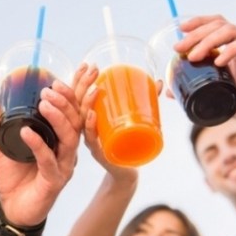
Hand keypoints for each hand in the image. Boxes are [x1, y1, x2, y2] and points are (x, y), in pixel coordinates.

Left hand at [0, 73, 81, 225]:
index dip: (72, 95)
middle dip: (66, 102)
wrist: (14, 210)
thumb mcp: (2, 147)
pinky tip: (26, 132)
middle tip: (49, 89)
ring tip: (44, 103)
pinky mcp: (54, 181)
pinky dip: (38, 144)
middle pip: (76, 122)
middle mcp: (66, 151)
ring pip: (69, 138)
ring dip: (58, 118)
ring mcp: (63, 166)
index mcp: (59, 139)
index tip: (58, 79)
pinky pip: (49, 160)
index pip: (72, 113)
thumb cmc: (15, 177)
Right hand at [72, 63, 137, 181]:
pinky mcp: (99, 153)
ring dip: (85, 103)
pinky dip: (91, 128)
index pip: (77, 96)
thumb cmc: (127, 142)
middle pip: (76, 104)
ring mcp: (91, 140)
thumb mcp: (132, 119)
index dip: (78, 80)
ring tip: (94, 90)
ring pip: (81, 120)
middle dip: (81, 85)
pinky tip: (92, 116)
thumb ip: (145, 101)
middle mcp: (85, 129)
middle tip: (93, 70)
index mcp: (88, 118)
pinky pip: (91, 140)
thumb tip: (159, 81)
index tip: (85, 64)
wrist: (126, 170)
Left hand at [174, 15, 235, 124]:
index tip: (181, 30)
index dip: (198, 23)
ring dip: (209, 41)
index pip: (215, 24)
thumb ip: (196, 90)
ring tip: (194, 56)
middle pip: (219, 25)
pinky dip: (232, 50)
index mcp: (233, 46)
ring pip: (232, 31)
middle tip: (180, 48)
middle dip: (197, 34)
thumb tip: (170, 91)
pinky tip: (219, 61)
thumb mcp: (218, 95)